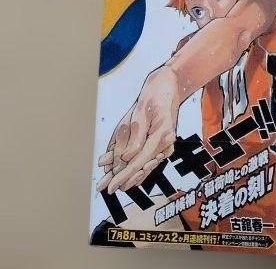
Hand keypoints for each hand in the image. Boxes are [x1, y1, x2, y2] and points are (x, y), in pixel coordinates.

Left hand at [97, 66, 180, 193]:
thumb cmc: (155, 96)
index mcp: (162, 134)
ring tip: (109, 184)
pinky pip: (148, 161)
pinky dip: (135, 168)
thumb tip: (126, 158)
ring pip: (145, 167)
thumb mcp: (142, 112)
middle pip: (142, 168)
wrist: (170, 86)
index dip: (123, 175)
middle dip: (123, 179)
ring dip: (128, 176)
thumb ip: (135, 136)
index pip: (139, 161)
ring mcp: (166, 145)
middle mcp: (166, 143)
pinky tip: (124, 175)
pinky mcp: (163, 144)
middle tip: (105, 188)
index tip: (110, 186)